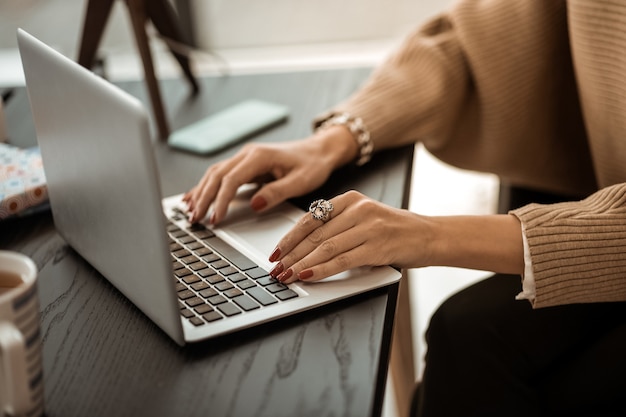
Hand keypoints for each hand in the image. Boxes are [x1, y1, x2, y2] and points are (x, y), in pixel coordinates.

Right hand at [184, 126, 357, 223]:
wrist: (319, 150)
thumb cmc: (312, 164)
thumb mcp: (301, 181)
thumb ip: (277, 193)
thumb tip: (254, 205)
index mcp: (259, 156)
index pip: (231, 180)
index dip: (221, 200)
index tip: (215, 219)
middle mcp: (247, 154)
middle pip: (216, 176)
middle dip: (203, 198)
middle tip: (195, 219)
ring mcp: (244, 157)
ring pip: (214, 174)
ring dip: (201, 193)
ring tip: (191, 212)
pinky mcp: (245, 164)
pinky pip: (220, 174)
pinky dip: (207, 186)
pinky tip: (195, 197)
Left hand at [267, 191, 525, 282]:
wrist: (430, 235)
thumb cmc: (395, 231)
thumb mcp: (364, 219)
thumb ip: (338, 227)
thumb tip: (303, 249)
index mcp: (350, 199)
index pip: (310, 219)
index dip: (289, 238)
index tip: (275, 252)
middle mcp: (358, 208)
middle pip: (314, 235)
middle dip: (290, 255)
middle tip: (275, 270)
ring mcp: (368, 226)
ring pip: (325, 247)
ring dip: (301, 265)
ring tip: (286, 277)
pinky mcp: (377, 245)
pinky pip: (342, 259)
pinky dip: (321, 269)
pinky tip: (308, 277)